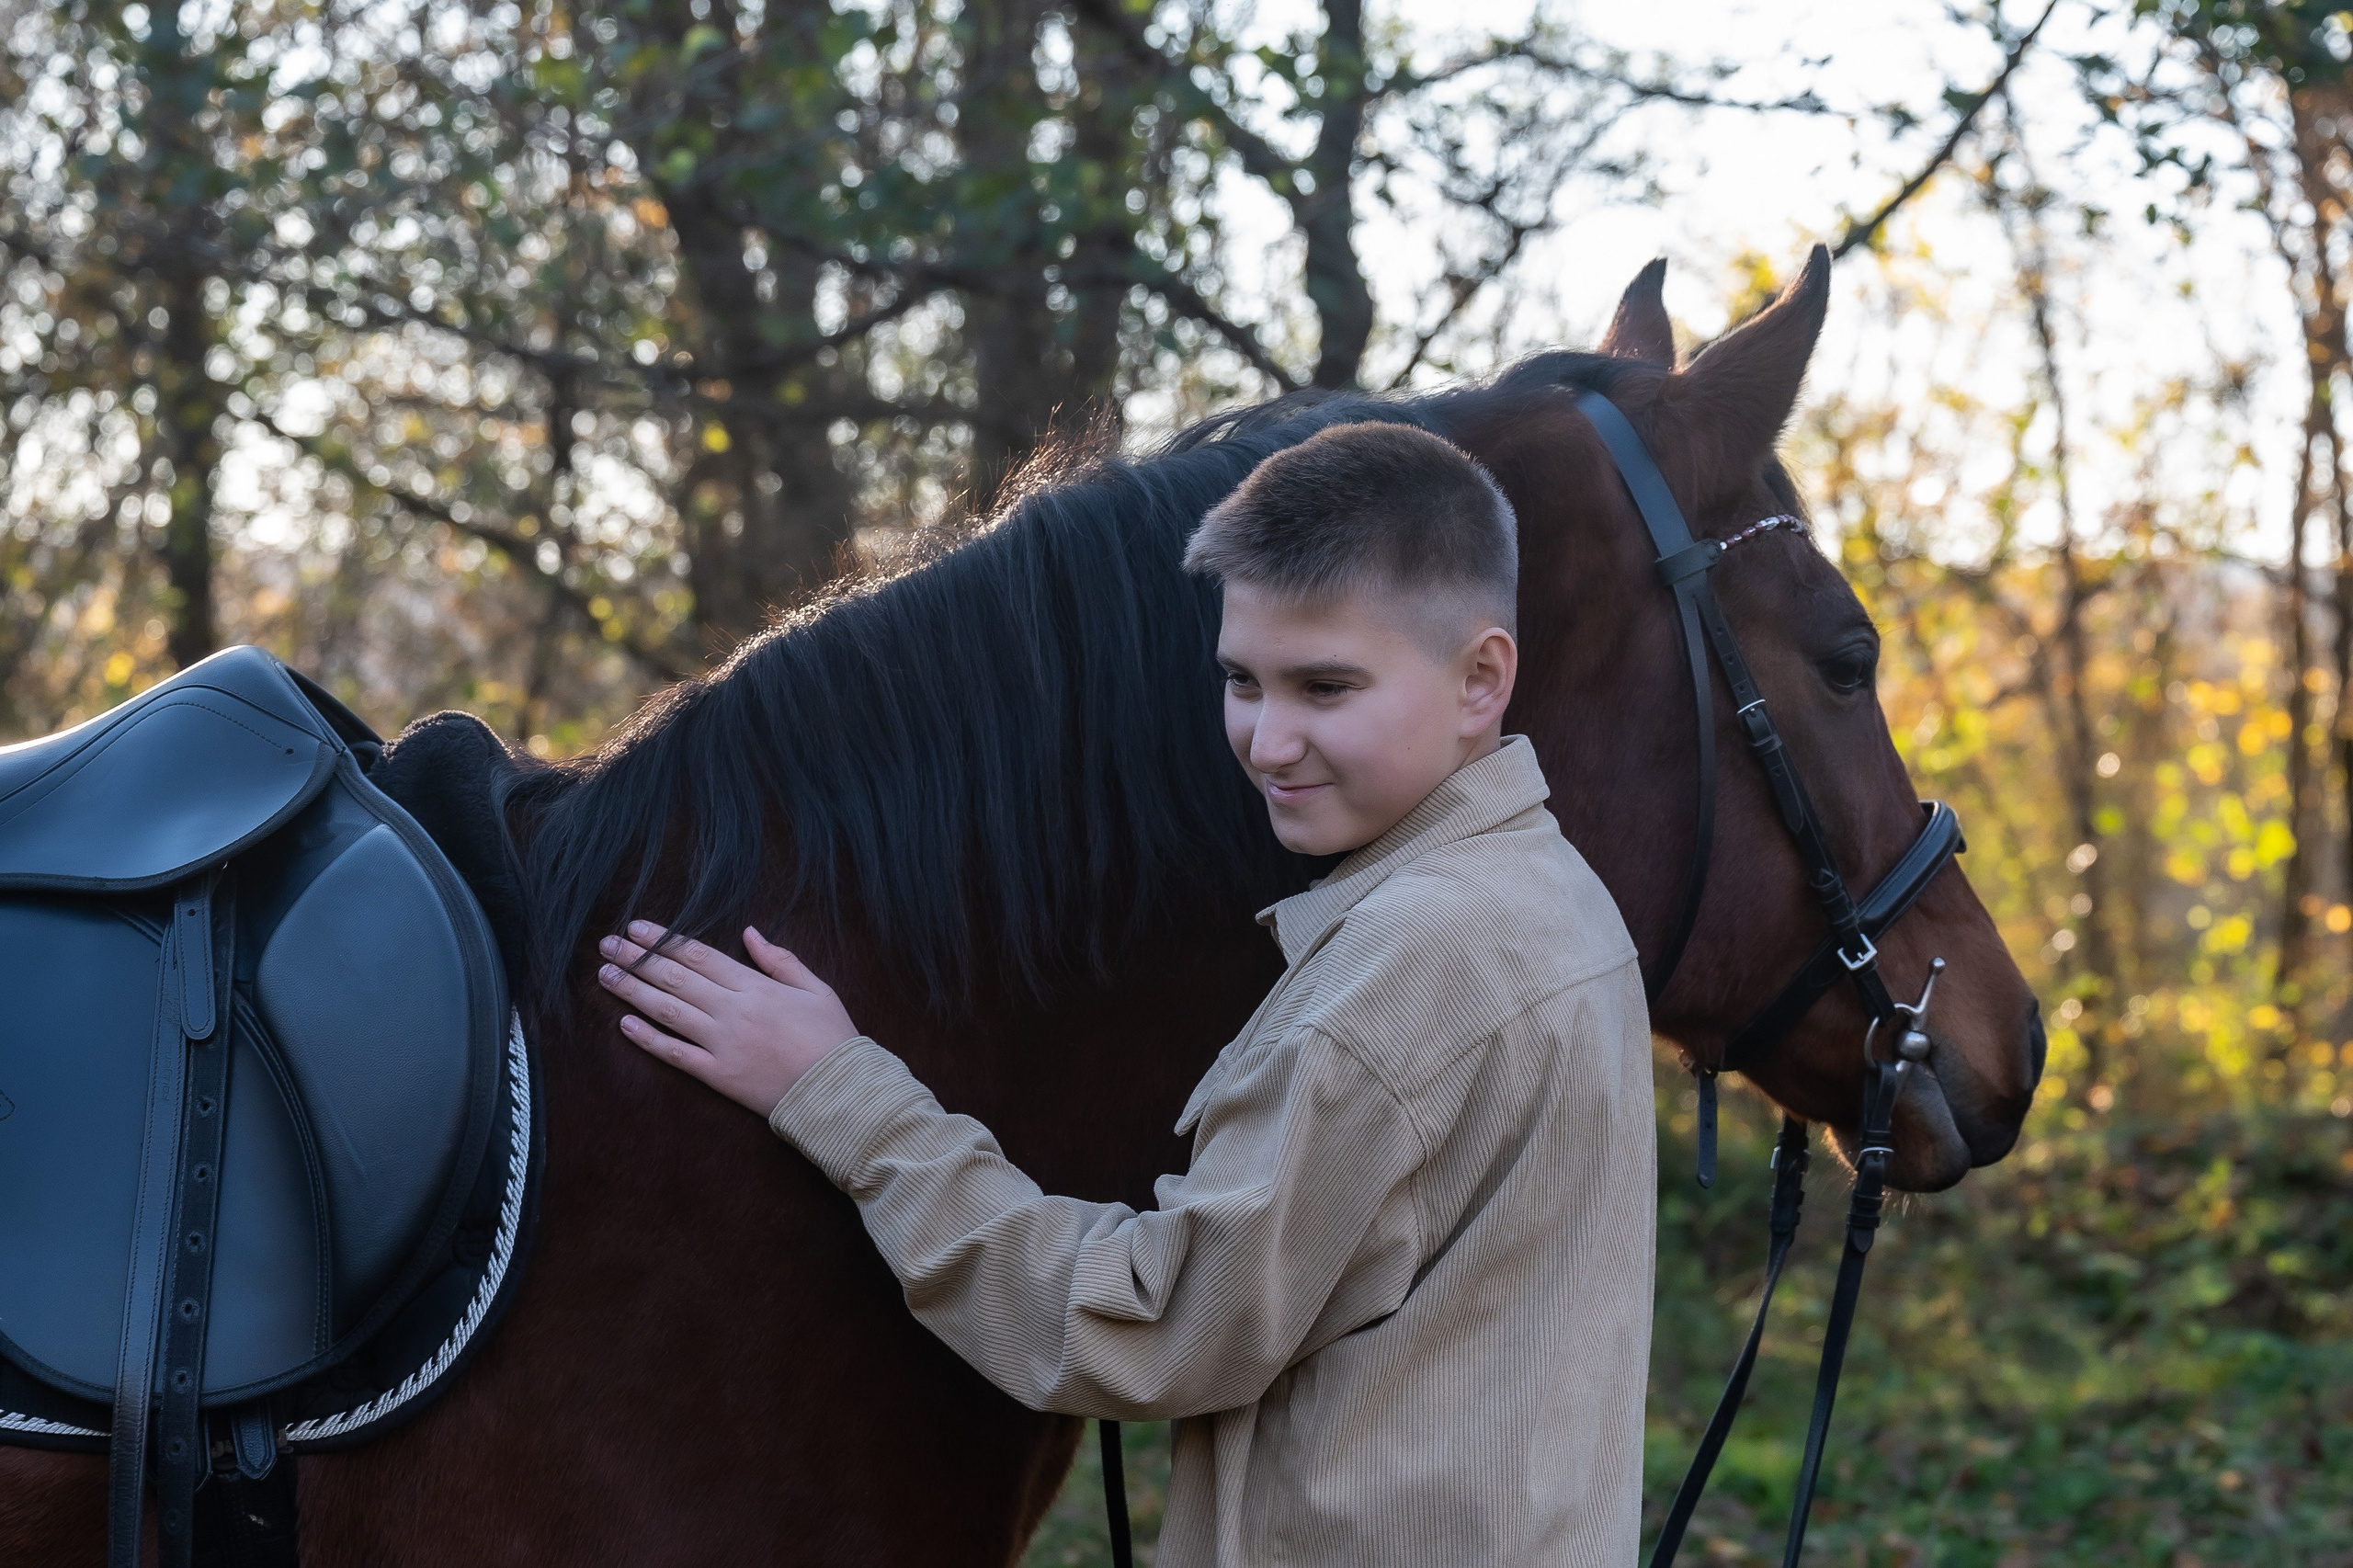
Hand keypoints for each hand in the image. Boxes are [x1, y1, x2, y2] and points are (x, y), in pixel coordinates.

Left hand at [597, 920, 861, 1114]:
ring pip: (668, 1011)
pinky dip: (648, 1038)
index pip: (698, 956)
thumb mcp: (817, 989)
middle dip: (637, 959)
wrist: (839, 1091)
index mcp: (756, 987)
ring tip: (605, 975)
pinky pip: (675, 1054)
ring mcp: (722, 1044)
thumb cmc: (832, 1038)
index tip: (636, 928)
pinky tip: (624, 1023)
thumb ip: (781, 960)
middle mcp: (733, 1011)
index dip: (663, 940)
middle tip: (607, 944)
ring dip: (633, 991)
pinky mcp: (718, 1076)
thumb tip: (749, 933)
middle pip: (675, 978)